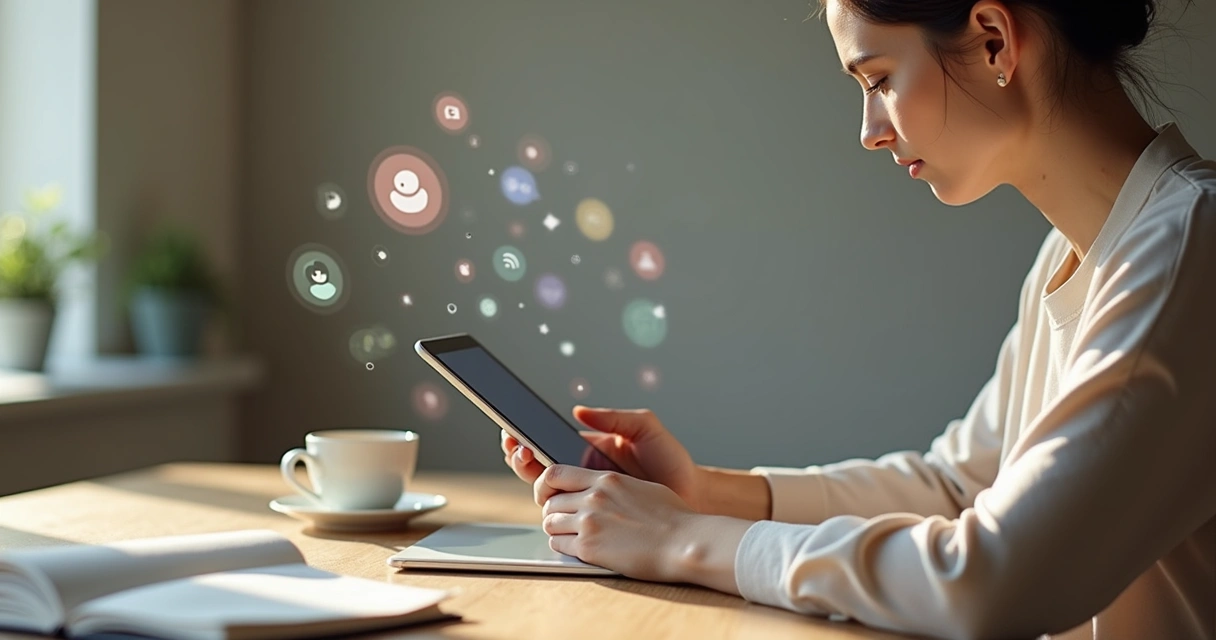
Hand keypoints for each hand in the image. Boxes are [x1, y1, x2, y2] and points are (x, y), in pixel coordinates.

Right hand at [501, 406, 703, 510]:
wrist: (692, 494)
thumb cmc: (671, 461)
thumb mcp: (646, 429)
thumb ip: (614, 417)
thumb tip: (579, 411)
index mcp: (590, 451)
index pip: (551, 444)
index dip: (528, 437)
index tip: (515, 429)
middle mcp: (584, 474)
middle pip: (539, 467)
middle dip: (519, 454)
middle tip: (516, 446)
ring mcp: (587, 497)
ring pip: (545, 490)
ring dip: (527, 474)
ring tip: (523, 458)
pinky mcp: (595, 519)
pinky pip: (565, 515)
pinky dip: (548, 505)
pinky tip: (543, 492)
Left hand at [534, 464, 699, 582]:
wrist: (684, 543)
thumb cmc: (673, 517)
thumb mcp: (641, 486)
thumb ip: (613, 485)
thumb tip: (601, 487)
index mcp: (605, 479)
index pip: (555, 473)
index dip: (545, 484)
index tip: (548, 492)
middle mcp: (593, 498)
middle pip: (549, 500)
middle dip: (552, 511)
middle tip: (562, 519)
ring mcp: (588, 523)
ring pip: (549, 523)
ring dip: (557, 529)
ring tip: (571, 534)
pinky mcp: (589, 548)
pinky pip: (559, 545)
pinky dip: (564, 546)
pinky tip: (579, 548)